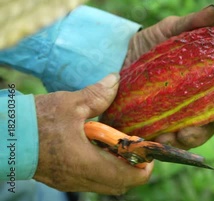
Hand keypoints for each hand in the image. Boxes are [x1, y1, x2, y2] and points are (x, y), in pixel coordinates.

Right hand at [34, 74, 152, 194]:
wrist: (4, 136)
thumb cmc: (36, 120)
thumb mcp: (70, 104)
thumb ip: (98, 95)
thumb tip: (116, 80)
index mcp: (87, 163)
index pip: (128, 177)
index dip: (145, 166)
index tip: (148, 149)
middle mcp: (80, 179)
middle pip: (120, 184)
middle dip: (134, 167)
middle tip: (135, 145)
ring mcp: (70, 181)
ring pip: (106, 184)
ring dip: (118, 168)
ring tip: (116, 143)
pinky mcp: (62, 179)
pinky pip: (91, 181)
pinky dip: (102, 168)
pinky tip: (98, 146)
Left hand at [124, 5, 213, 148]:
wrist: (117, 55)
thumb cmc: (151, 43)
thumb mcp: (169, 31)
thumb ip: (191, 23)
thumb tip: (212, 11)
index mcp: (207, 83)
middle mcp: (195, 104)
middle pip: (211, 124)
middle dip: (205, 132)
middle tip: (191, 131)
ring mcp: (176, 117)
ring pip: (190, 137)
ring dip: (184, 140)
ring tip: (172, 137)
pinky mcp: (156, 125)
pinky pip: (164, 141)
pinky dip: (163, 143)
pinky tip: (157, 139)